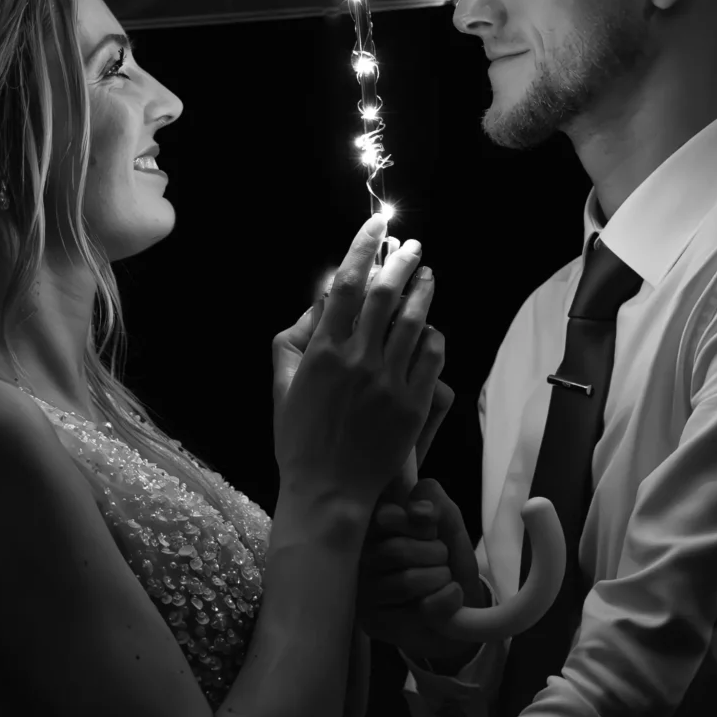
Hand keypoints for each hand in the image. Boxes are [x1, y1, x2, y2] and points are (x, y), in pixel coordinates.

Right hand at [271, 215, 444, 509]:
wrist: (328, 491)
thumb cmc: (298, 438)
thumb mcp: (283, 385)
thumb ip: (296, 339)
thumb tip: (320, 303)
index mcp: (323, 352)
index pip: (347, 284)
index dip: (363, 247)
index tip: (376, 224)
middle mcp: (359, 361)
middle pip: (386, 294)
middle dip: (402, 262)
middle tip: (412, 246)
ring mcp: (390, 382)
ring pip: (414, 321)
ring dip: (424, 292)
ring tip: (428, 275)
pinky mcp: (414, 404)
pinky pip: (432, 357)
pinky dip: (433, 336)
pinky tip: (430, 328)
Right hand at [358, 472, 487, 664]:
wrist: (462, 608)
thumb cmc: (447, 560)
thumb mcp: (448, 524)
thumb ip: (435, 506)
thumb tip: (420, 510)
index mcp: (374, 526)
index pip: (384, 517)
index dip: (417, 525)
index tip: (431, 531)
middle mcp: (360, 557)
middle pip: (397, 551)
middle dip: (436, 553)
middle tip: (442, 559)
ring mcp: (363, 591)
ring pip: (406, 582)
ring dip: (440, 578)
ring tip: (443, 579)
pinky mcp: (374, 621)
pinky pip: (417, 611)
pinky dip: (445, 603)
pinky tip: (446, 600)